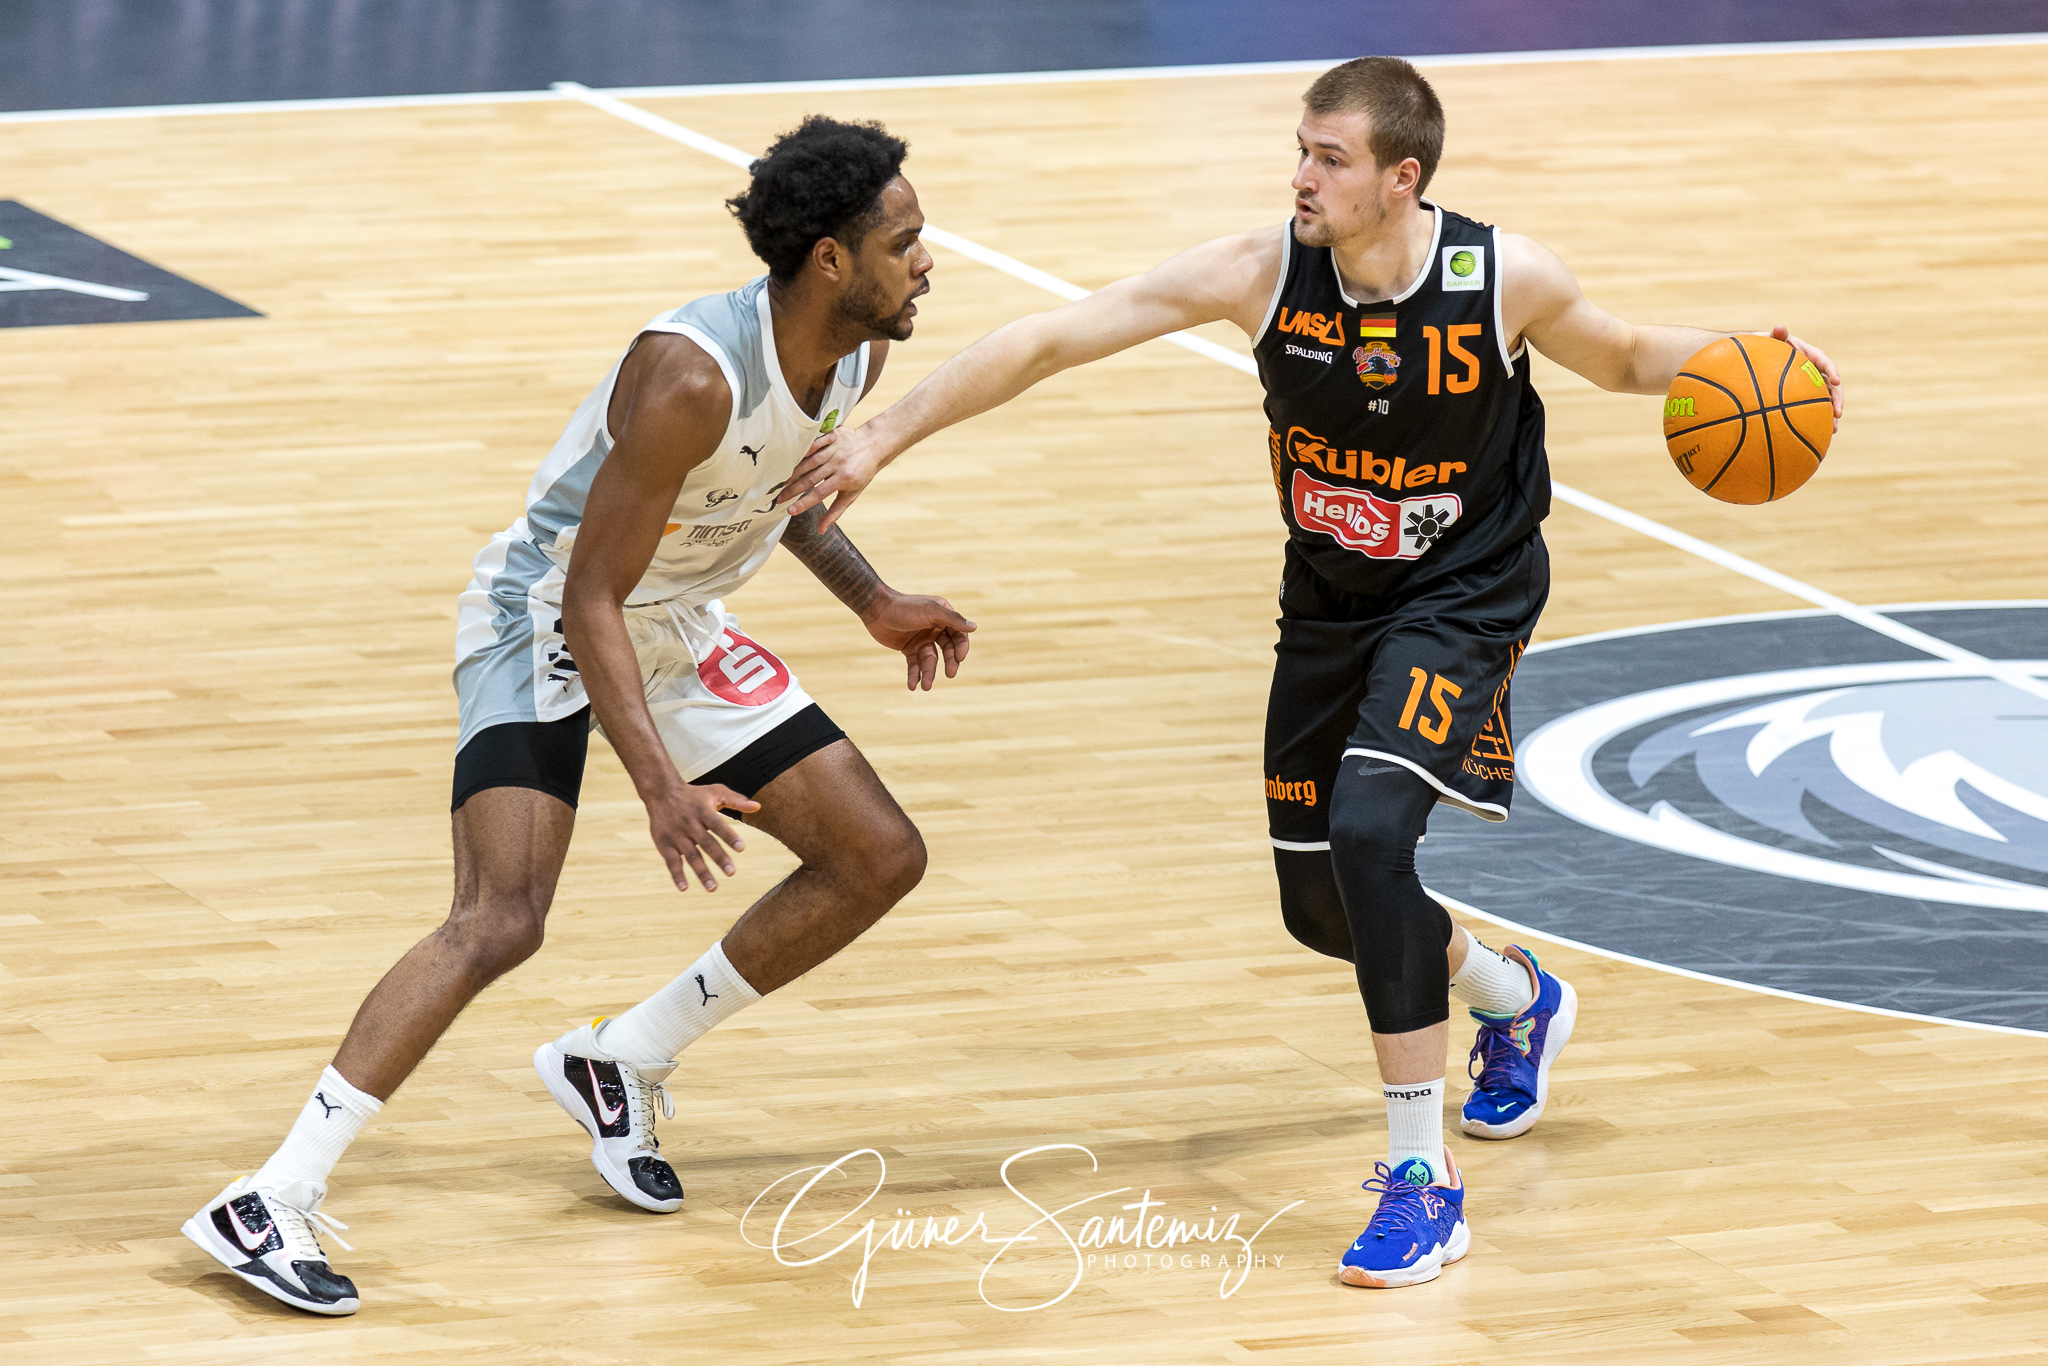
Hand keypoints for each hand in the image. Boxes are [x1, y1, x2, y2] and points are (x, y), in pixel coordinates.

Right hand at [644, 782, 759, 891]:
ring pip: (691, 856)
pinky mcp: (664, 844)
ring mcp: (677, 835)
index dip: (729, 836)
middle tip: (731, 872)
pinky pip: (671, 861)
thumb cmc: (694, 794)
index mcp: (704, 811)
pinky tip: (684, 888)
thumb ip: (736, 800)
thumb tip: (758, 806)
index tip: (741, 848)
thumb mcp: (715, 792)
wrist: (661, 792)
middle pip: (706, 843)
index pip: (718, 825)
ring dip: (701, 872)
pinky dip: (677, 875)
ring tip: (713, 888)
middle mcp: (690, 824)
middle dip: (719, 858)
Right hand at [779, 423, 890, 529]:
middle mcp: (839, 464)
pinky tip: (791, 455)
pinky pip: (816, 442)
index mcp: (844, 479)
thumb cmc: (862, 473)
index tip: (789, 510)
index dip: (804, 502)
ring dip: (793, 471)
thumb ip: (836, 511)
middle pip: (811, 478)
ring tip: (780, 481)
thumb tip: (821, 530)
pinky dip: (805, 448)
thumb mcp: (852, 494)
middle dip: (793, 489)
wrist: (875, 445)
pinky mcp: (833, 435)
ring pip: (810, 461)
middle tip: (778, 498)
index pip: (820, 493)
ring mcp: (835, 448)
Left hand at [862, 590, 976, 690]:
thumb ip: (952, 619)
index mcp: (943, 617)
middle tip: (950, 674)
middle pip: (947, 650)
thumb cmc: (904, 607)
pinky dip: (914, 675)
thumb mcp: (930, 611)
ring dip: (929, 674)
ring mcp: (922, 639)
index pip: (958, 635)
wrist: (876, 610)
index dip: (960, 648)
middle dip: (949, 663)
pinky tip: (912, 686)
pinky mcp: (909, 649)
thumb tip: (974, 627)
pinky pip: (915, 664)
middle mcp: (935, 628)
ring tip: (926, 687)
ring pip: (930, 660)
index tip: (959, 658)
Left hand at [1770, 325, 1843, 432]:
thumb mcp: (1771, 340)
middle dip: (1837, 399)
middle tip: (1838, 413)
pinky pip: (1816, 406)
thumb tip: (1779, 328)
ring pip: (1827, 399)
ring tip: (1833, 429)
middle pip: (1832, 385)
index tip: (1835, 381)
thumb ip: (1777, 336)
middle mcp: (1816, 370)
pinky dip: (1819, 418)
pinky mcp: (1807, 394)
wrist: (1761, 358)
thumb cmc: (1767, 347)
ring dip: (1832, 413)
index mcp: (1811, 355)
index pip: (1825, 362)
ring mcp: (1813, 383)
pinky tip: (1821, 433)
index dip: (1832, 371)